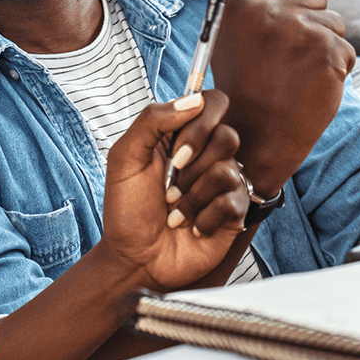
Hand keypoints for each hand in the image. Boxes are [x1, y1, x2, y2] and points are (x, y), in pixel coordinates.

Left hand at [99, 91, 248, 290]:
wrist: (134, 259)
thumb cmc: (127, 210)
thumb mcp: (125, 158)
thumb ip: (152, 120)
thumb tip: (195, 99)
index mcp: (182, 137)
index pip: (213, 104)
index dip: (200, 124)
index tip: (176, 152)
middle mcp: (207, 156)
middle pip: (228, 135)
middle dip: (192, 167)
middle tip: (169, 187)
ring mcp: (223, 184)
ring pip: (228, 170)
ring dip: (192, 197)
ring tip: (175, 212)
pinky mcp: (234, 212)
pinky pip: (233, 201)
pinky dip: (203, 218)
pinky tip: (191, 227)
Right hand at [209, 0, 354, 195]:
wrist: (255, 138)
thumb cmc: (246, 82)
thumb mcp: (237, 29)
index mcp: (240, 1)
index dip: (288, 7)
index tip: (275, 37)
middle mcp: (267, 11)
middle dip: (309, 27)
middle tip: (285, 63)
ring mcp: (298, 31)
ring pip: (335, 24)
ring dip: (325, 49)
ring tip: (297, 76)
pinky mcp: (326, 53)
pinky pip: (346, 52)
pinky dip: (336, 72)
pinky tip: (311, 89)